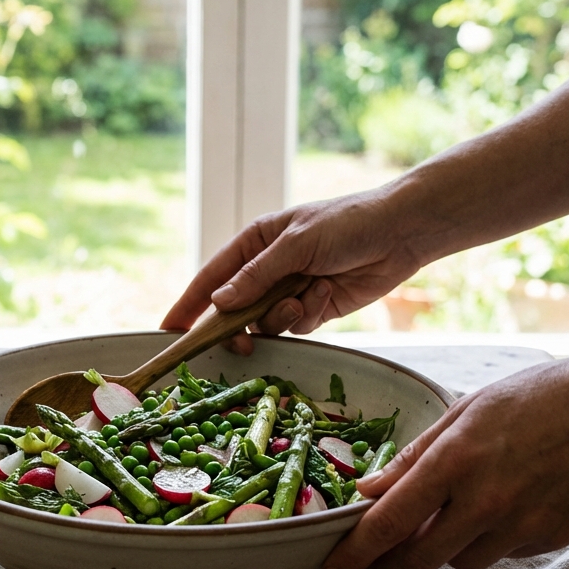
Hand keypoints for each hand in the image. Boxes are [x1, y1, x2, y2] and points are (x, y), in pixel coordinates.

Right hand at [160, 190, 424, 354]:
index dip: (189, 305)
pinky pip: (295, 326)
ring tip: (306, 296)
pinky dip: (308, 314)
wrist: (399, 234)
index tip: (169, 330)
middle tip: (242, 344)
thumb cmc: (346, 224)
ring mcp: (289, 290)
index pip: (211, 278)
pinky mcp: (313, 307)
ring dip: (283, 317)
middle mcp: (267, 269)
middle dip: (240, 326)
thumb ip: (255, 277)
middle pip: (234, 310)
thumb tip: (218, 303)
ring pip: (265, 323)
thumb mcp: (295, 245)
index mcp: (254, 243)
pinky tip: (327, 293)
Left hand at [322, 352, 568, 568]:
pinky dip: (490, 539)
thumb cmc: (542, 396)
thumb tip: (369, 490)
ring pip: (461, 561)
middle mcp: (485, 501)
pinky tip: (505, 505)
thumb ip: (416, 455)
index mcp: (455, 461)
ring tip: (452, 514)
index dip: (355, 553)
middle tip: (371, 565)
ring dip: (444, 548)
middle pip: (419, 558)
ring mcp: (521, 526)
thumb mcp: (468, 409)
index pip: (388, 522)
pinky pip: (503, 554)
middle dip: (389, 567)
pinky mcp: (551, 540)